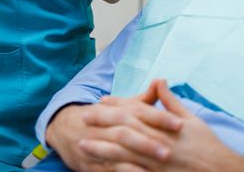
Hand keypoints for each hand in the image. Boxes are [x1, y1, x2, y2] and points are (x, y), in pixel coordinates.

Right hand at [46, 92, 180, 171]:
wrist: (64, 129)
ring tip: (157, 165)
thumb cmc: (101, 119)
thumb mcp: (120, 106)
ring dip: (136, 159)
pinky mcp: (89, 164)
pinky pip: (106, 169)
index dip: (158, 117)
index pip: (137, 111)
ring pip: (116, 151)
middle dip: (147, 141)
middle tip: (169, 150)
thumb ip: (142, 99)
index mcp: (113, 110)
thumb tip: (161, 81)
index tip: (179, 124)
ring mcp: (94, 145)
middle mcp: (103, 126)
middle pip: (126, 132)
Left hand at [85, 81, 243, 171]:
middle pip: (124, 129)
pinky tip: (101, 168)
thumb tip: (159, 80)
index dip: (117, 105)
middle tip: (84, 118)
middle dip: (102, 123)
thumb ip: (171, 101)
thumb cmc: (207, 145)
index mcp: (166, 126)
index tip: (101, 101)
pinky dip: (115, 170)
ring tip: (82, 145)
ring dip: (101, 148)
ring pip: (123, 154)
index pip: (136, 111)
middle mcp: (159, 143)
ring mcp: (156, 163)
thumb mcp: (191, 119)